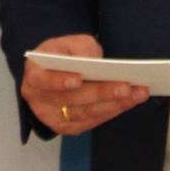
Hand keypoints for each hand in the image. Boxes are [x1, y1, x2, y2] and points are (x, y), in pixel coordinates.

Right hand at [20, 33, 148, 135]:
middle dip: (101, 92)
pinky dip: (110, 112)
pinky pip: (91, 122)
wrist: (50, 75)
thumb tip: (95, 61)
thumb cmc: (58, 57)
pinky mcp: (67, 127)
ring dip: (113, 104)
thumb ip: (80, 47)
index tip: (78, 79)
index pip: (43, 80)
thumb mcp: (65, 43)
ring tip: (135, 95)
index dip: (59, 80)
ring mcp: (52, 116)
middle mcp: (39, 99)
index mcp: (34, 74)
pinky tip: (126, 103)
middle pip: (72, 99)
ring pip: (85, 113)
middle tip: (126, 87)